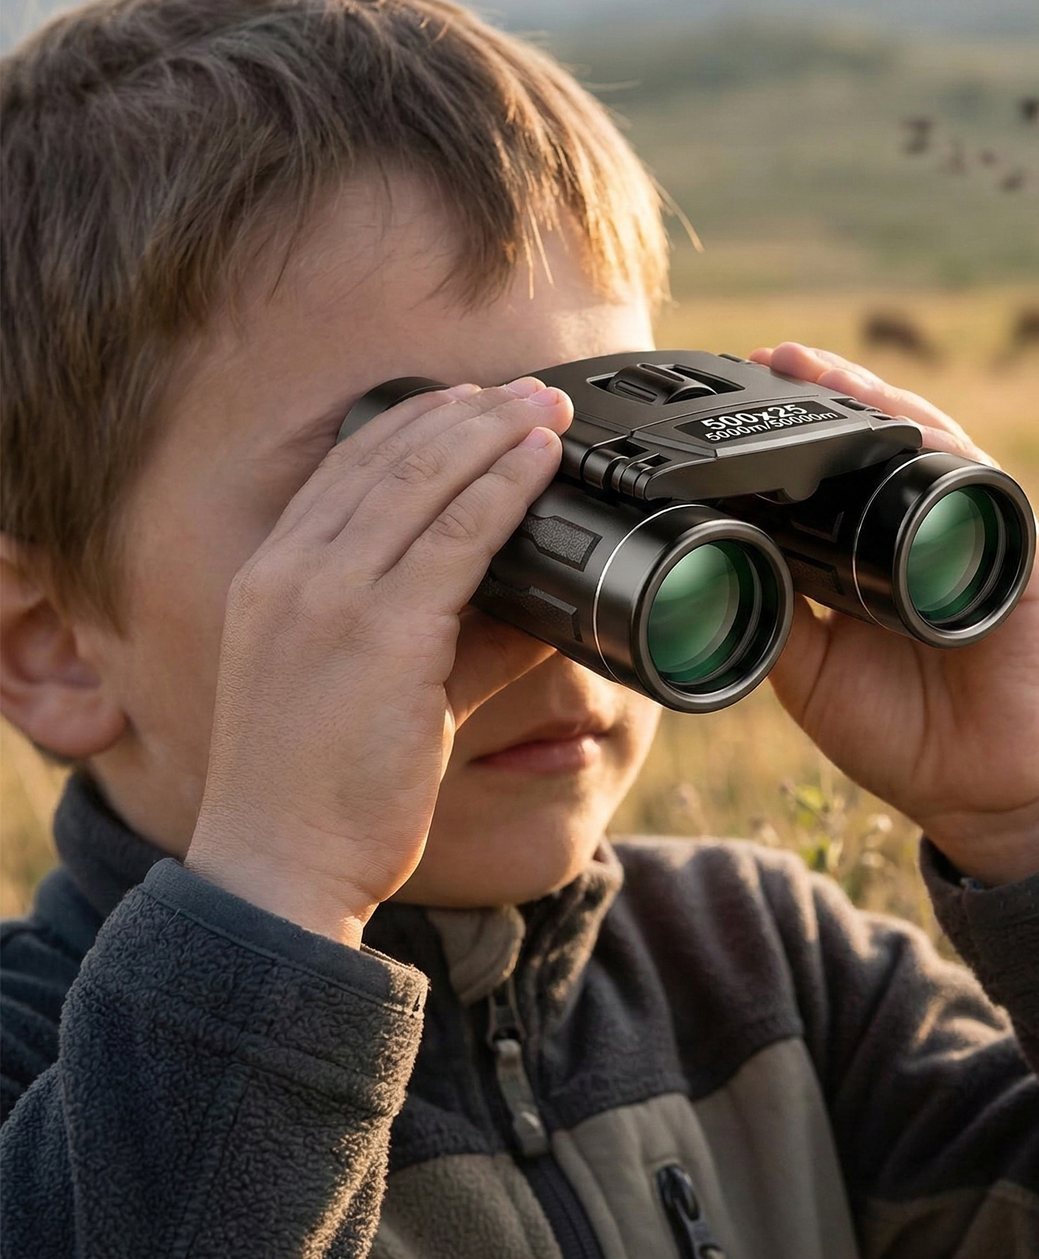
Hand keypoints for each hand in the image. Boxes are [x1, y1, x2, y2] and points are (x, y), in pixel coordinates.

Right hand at [185, 378, 572, 945]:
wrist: (278, 867)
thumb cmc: (317, 786)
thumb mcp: (370, 689)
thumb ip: (447, 639)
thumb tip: (529, 608)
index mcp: (271, 577)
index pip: (346, 468)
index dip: (416, 423)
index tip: (472, 403)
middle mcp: (290, 573)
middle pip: (388, 456)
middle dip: (469, 413)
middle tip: (530, 391)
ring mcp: (329, 598)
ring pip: (424, 482)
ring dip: (495, 434)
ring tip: (547, 410)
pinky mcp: (381, 634)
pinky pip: (457, 539)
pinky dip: (505, 490)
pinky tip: (540, 464)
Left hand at [751, 343, 1038, 885]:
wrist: (981, 793)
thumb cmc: (899, 733)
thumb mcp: (809, 671)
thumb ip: (777, 614)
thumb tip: (720, 560)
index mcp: (869, 554)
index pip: (832, 472)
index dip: (791, 433)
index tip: (740, 394)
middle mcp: (921, 531)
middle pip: (878, 440)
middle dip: (830, 392)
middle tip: (773, 357)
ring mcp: (971, 535)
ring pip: (928, 444)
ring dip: (877, 402)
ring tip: (823, 369)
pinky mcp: (1020, 554)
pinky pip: (984, 487)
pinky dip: (945, 452)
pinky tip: (906, 425)